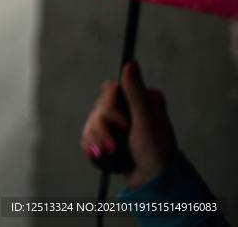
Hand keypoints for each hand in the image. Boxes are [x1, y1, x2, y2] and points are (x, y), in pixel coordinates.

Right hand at [80, 60, 176, 187]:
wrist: (151, 182)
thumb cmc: (156, 153)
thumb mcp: (147, 122)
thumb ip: (135, 93)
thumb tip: (131, 63)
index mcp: (142, 99)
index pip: (110, 90)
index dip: (110, 108)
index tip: (122, 124)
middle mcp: (129, 107)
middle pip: (99, 106)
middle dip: (103, 128)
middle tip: (115, 143)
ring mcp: (118, 122)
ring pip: (91, 120)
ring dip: (97, 138)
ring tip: (109, 152)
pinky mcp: (109, 135)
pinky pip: (88, 132)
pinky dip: (91, 143)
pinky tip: (100, 152)